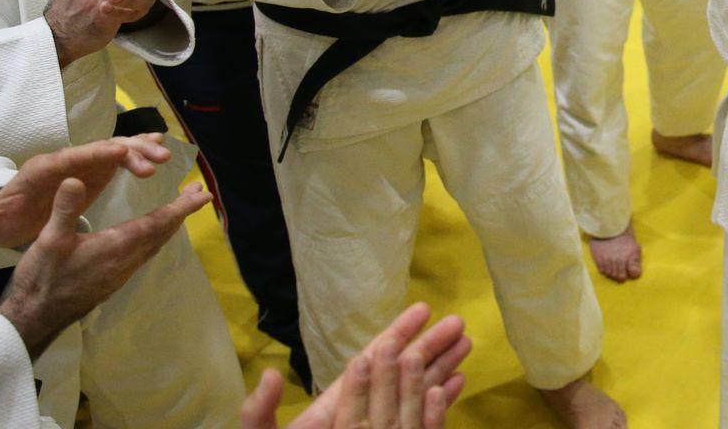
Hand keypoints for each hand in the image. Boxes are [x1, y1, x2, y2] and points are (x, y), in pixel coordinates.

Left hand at [0, 135, 174, 248]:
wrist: (13, 218)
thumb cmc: (6, 221)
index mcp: (44, 170)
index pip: (73, 157)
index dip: (97, 153)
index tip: (121, 152)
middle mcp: (66, 160)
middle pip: (100, 148)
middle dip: (128, 151)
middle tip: (156, 161)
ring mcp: (82, 163)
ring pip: (114, 148)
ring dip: (139, 150)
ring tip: (164, 156)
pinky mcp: (94, 170)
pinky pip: (119, 156)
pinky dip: (138, 151)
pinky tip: (159, 149)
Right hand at [0, 177, 209, 358]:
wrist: (36, 317)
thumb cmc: (43, 278)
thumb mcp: (49, 239)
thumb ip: (64, 209)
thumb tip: (74, 178)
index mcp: (118, 245)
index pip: (159, 222)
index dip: (183, 207)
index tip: (204, 195)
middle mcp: (128, 259)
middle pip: (164, 232)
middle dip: (182, 210)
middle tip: (196, 191)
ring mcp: (123, 271)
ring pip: (156, 243)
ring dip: (170, 223)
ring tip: (179, 206)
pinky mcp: (115, 278)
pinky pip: (145, 253)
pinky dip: (156, 236)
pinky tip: (150, 232)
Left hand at [241, 303, 470, 428]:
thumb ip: (261, 413)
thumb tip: (269, 374)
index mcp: (336, 407)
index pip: (373, 360)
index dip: (398, 333)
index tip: (423, 309)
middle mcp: (365, 415)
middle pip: (404, 372)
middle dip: (431, 346)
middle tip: (458, 322)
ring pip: (419, 394)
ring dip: (443, 368)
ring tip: (467, 344)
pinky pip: (422, 425)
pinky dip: (441, 406)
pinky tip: (458, 384)